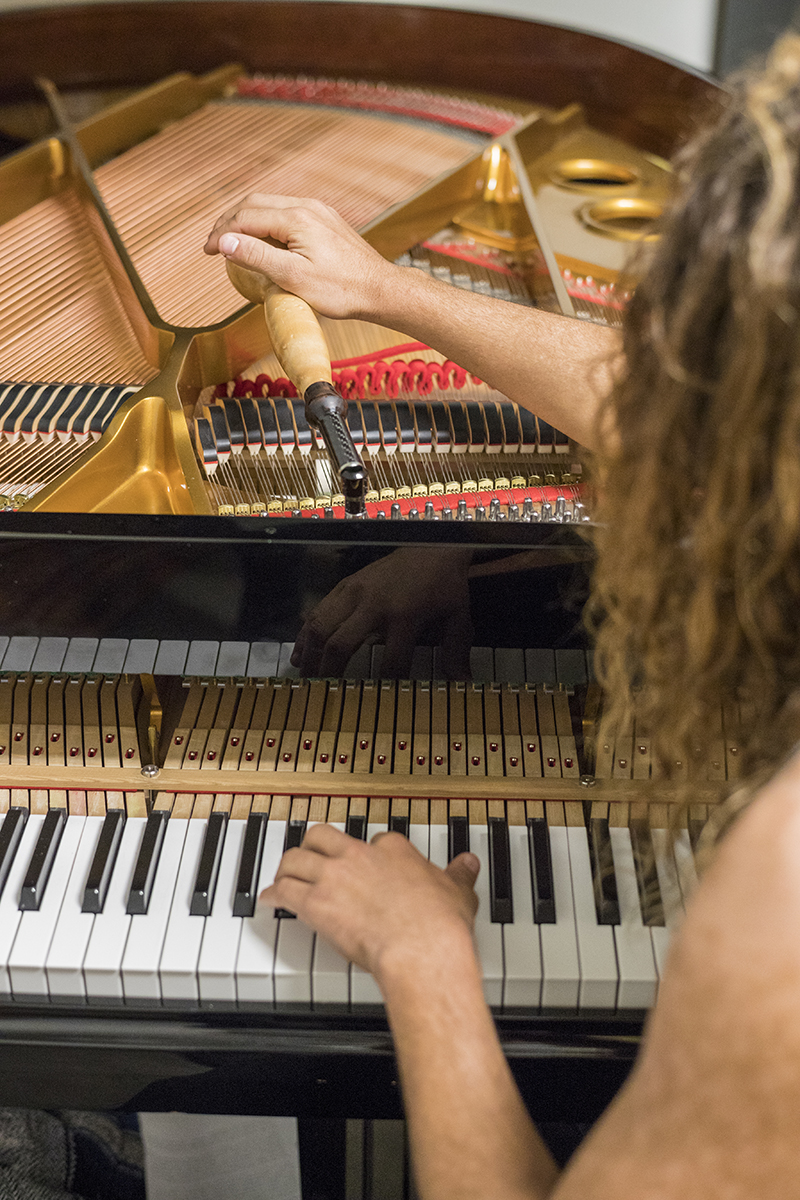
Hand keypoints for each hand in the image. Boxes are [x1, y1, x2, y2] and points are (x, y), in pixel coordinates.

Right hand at [204, 193, 397, 319]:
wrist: (380, 290)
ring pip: (271, 205)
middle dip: (229, 221)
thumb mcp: (293, 278)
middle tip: (213, 243)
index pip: (245, 217)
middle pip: (255, 203)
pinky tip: (264, 239)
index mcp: (296, 218)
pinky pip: (288, 213)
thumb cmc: (341, 290)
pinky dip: (267, 222)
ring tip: (233, 241)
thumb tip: (225, 242)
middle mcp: (307, 207)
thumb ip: (257, 257)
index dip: (221, 233)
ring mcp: (319, 211)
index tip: (206, 251)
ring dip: (247, 219)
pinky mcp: (326, 221)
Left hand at [260, 824, 479, 983]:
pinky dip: (273, 894)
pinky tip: (270, 899)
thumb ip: (458, 875)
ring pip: (297, 859)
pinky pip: (284, 891)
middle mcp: (358, 857)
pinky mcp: (316, 904)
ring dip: (287, 867)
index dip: (366, 852)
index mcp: (392, 851)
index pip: (373, 840)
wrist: (421, 947)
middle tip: (311, 856)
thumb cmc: (438, 924)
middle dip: (314, 845)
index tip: (364, 863)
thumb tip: (468, 864)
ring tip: (284, 875)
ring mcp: (334, 878)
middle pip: (323, 837)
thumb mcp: (457, 892)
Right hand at [292, 546, 473, 677]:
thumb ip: (455, 650)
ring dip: (309, 652)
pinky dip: (305, 631)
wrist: (433, 544)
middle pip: (341, 644)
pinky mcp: (346, 583)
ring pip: (321, 625)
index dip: (384, 685)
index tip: (376, 703)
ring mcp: (355, 592)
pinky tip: (300, 650)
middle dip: (329, 672)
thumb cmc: (445, 583)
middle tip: (320, 692)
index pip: (391, 662)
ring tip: (303, 674)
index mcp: (405, 616)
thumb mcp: (458, 616)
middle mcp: (374, 604)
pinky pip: (319, 609)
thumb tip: (461, 681)